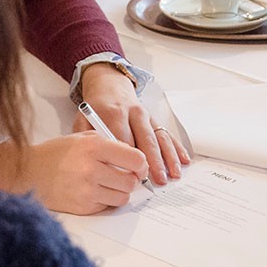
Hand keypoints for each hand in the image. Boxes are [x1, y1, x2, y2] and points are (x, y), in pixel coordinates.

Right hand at [0, 133, 148, 215]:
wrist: (27, 172)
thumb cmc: (55, 154)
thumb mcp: (81, 138)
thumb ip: (109, 144)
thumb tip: (135, 159)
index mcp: (94, 146)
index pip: (135, 159)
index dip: (141, 165)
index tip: (139, 167)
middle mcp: (91, 168)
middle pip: (131, 181)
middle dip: (131, 180)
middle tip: (123, 177)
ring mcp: (87, 190)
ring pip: (123, 197)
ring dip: (119, 192)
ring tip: (107, 184)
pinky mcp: (82, 206)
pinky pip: (107, 206)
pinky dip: (105, 200)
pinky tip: (92, 191)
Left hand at [73, 62, 189, 184]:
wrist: (108, 86)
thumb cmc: (95, 109)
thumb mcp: (83, 120)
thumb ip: (88, 138)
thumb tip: (97, 162)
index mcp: (114, 113)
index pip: (124, 140)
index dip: (127, 160)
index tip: (130, 178)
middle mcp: (134, 113)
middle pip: (145, 140)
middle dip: (152, 162)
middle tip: (157, 180)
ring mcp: (147, 116)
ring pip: (160, 138)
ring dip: (168, 158)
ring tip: (173, 175)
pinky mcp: (154, 119)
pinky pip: (167, 135)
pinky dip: (177, 148)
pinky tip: (183, 161)